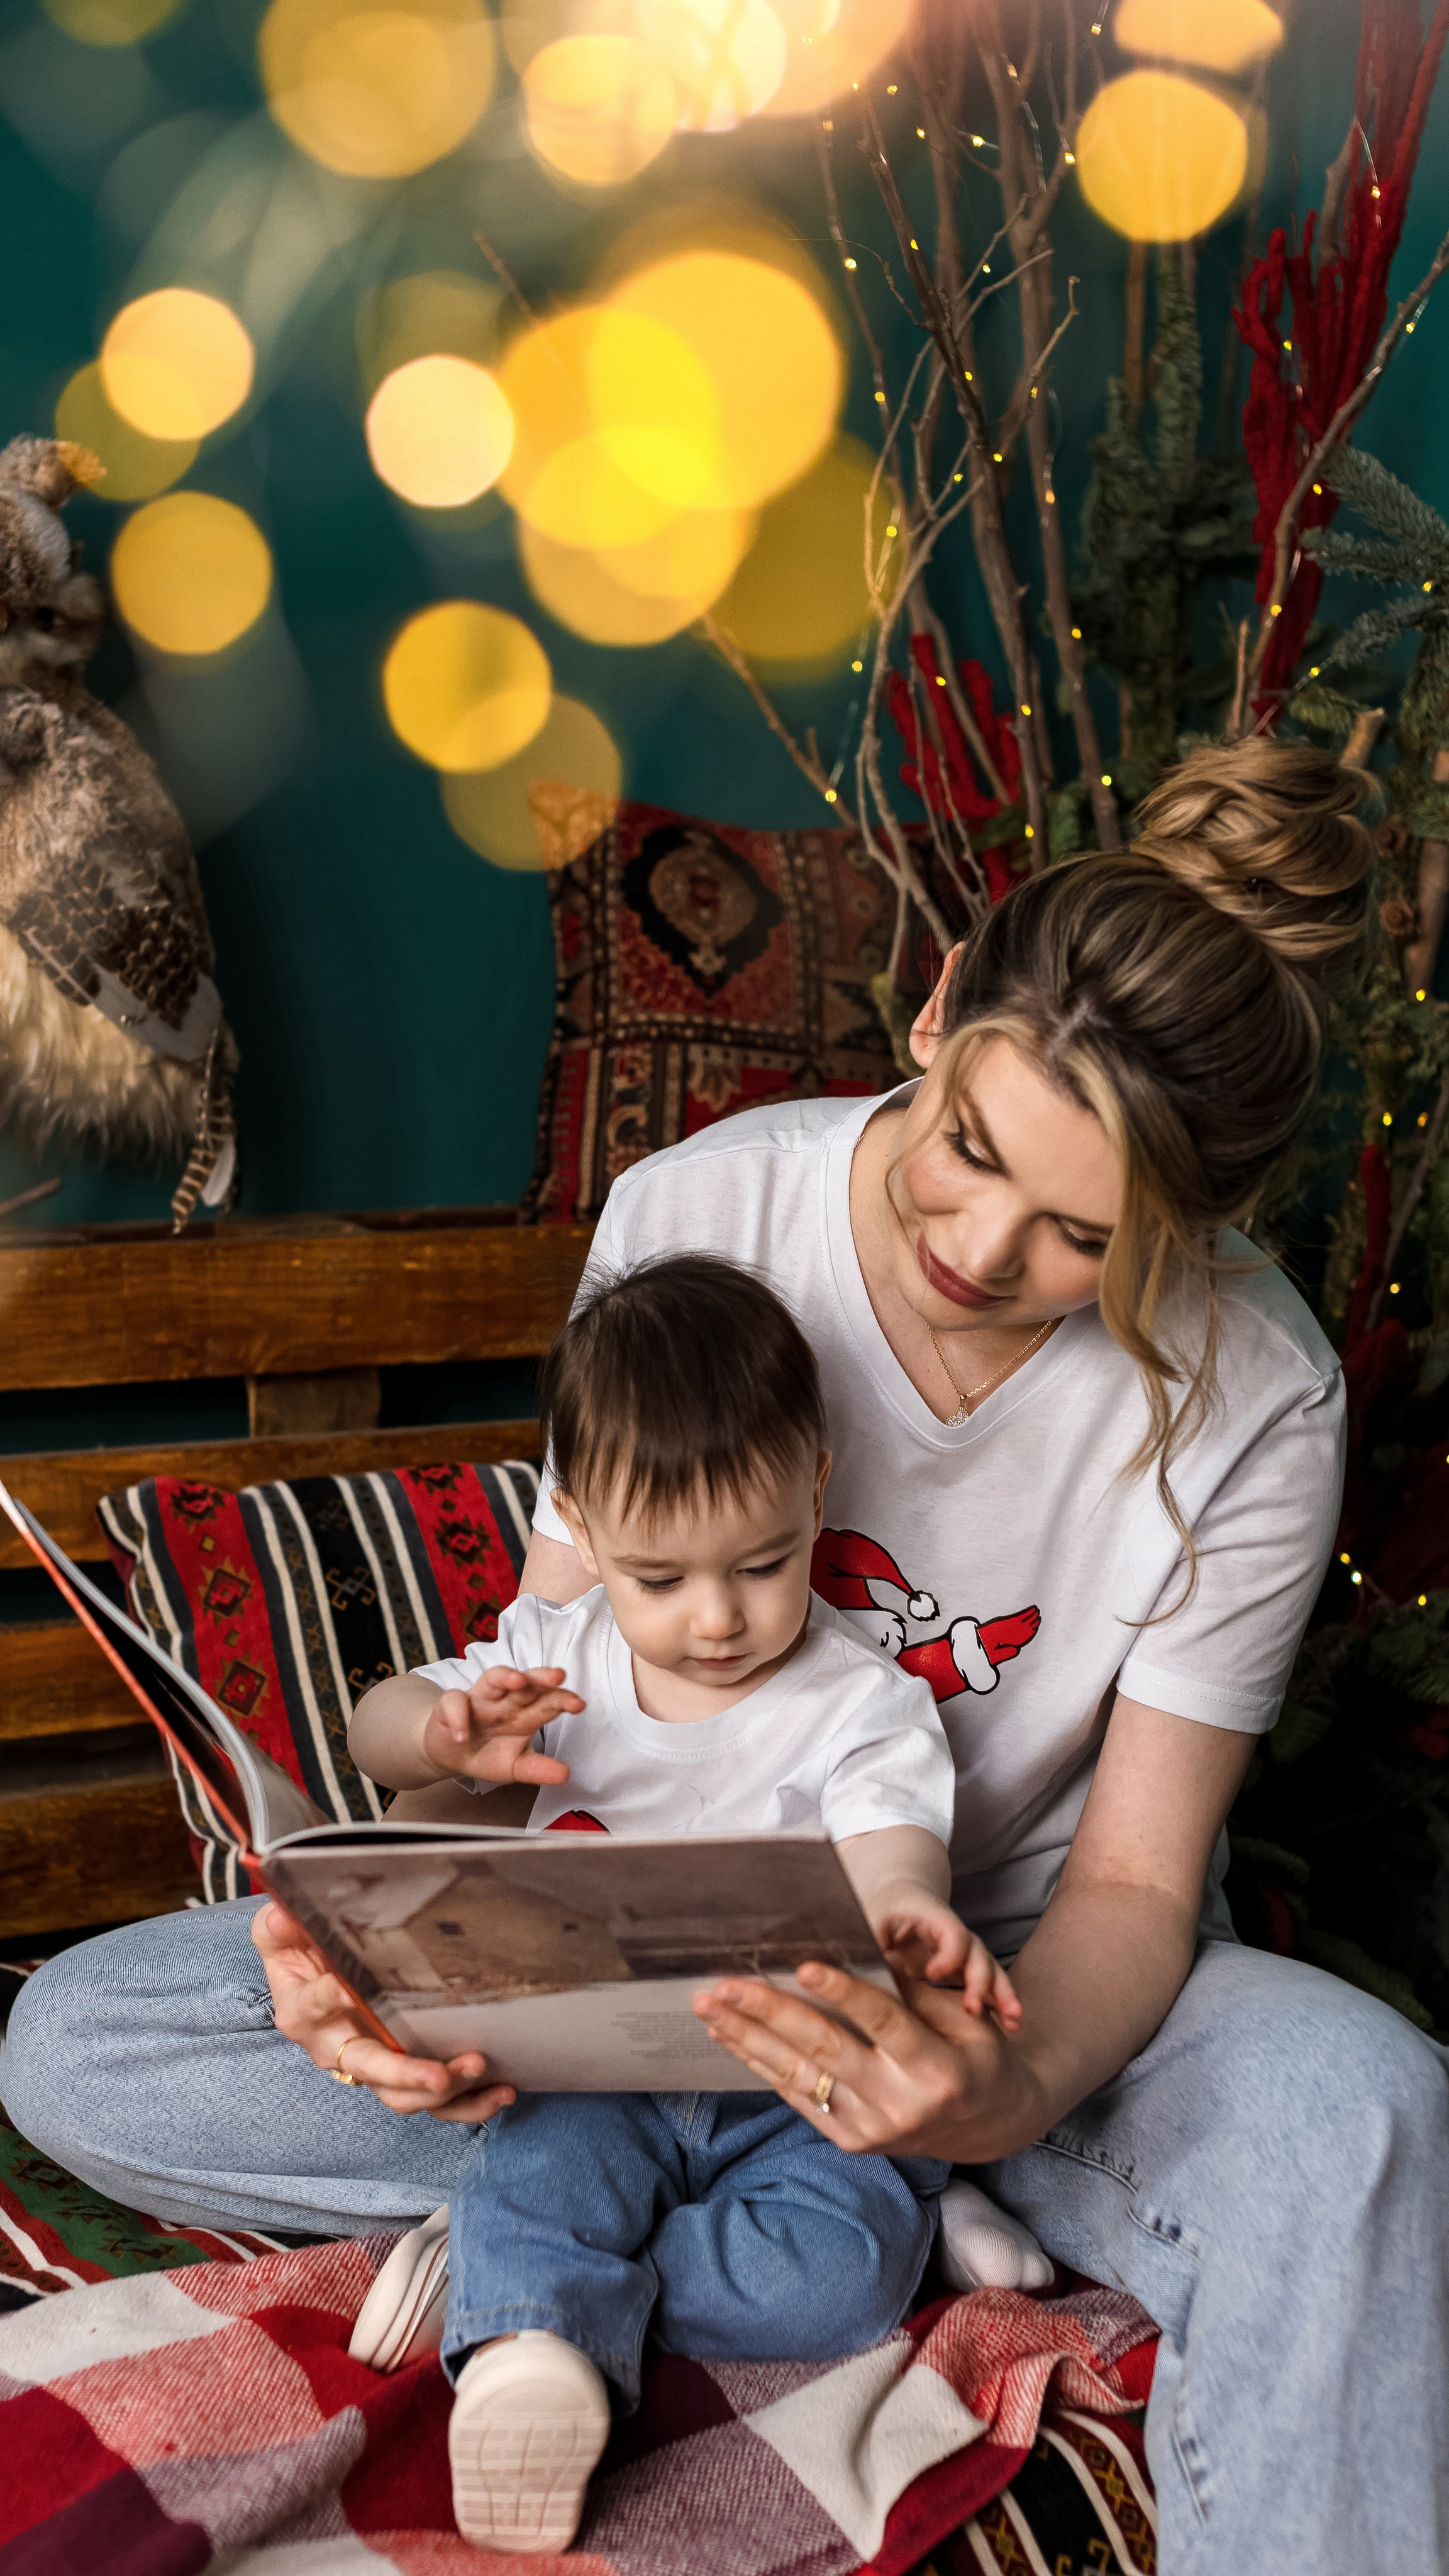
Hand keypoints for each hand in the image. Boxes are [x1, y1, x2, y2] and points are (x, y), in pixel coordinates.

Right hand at [251, 1901, 513, 2122]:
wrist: (306, 1983)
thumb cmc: (299, 1956)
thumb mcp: (279, 1934)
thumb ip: (280, 1926)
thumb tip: (281, 1911)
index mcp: (304, 2012)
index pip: (317, 2006)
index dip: (332, 1998)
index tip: (348, 1990)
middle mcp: (335, 2048)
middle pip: (371, 2070)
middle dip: (408, 2074)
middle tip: (440, 2072)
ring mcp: (371, 2066)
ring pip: (404, 2096)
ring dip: (444, 2092)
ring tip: (480, 2070)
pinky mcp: (400, 2075)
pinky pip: (434, 2102)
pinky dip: (468, 2103)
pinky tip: (500, 2092)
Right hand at [421, 1663, 580, 1787]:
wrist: (451, 1753)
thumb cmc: (487, 1753)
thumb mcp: (515, 1766)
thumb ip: (538, 1769)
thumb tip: (566, 1774)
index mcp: (525, 1713)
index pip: (548, 1700)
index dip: (563, 1700)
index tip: (579, 1704)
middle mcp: (505, 1700)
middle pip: (527, 1682)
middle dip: (541, 1678)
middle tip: (558, 1676)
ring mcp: (479, 1699)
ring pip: (493, 1678)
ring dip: (505, 1676)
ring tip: (517, 1680)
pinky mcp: (450, 1704)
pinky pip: (454, 1702)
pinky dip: (458, 1717)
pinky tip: (462, 1735)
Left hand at [692, 1957, 1044, 2161]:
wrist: (991, 2126)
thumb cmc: (978, 2055)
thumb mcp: (963, 2019)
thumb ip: (912, 1991)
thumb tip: (857, 1950)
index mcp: (935, 2069)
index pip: (880, 2022)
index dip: (841, 1991)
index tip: (803, 1962)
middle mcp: (898, 2105)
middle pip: (824, 2049)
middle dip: (769, 2012)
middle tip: (725, 1983)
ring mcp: (870, 2129)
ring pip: (798, 2076)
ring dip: (747, 2038)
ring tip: (709, 2007)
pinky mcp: (850, 2140)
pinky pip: (797, 2096)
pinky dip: (760, 2063)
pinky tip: (729, 2036)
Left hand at [871, 1891, 1021, 2029]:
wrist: (900, 1902)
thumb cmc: (883, 1914)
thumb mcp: (872, 1924)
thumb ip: (869, 1943)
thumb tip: (855, 1967)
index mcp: (932, 1918)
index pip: (952, 1931)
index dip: (948, 1953)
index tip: (933, 1974)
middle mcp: (955, 1934)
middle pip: (976, 1952)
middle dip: (979, 1980)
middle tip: (972, 2007)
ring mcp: (964, 1952)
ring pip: (989, 1970)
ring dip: (1001, 1994)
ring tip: (1012, 2020)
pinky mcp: (966, 1970)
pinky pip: (989, 1985)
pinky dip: (1002, 2002)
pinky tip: (1011, 2024)